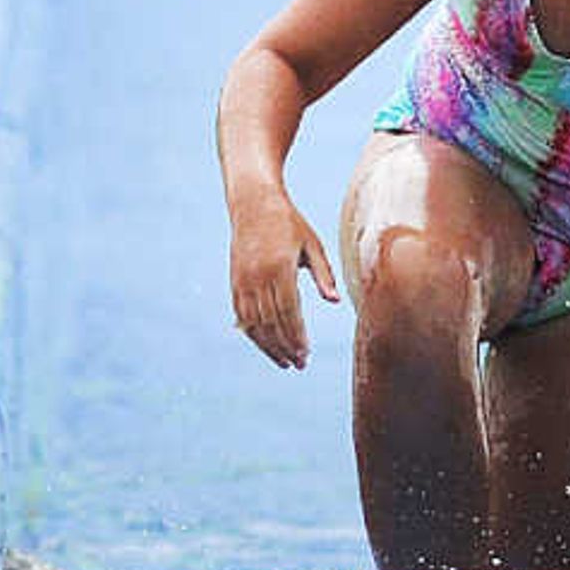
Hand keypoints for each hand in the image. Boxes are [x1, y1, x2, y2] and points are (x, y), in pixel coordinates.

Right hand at [228, 190, 340, 369]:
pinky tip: (265, 344)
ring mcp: (243, 281)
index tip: (306, 354)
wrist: (254, 204)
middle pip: (271, 322)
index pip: (289, 312)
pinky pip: (242, 315)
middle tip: (299, 364)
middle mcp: (258, 277)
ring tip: (284, 362)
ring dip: (268, 345)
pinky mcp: (235, 282)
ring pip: (254, 323)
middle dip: (285, 347)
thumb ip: (324, 274)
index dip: (297, 336)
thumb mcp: (313, 244)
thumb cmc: (290, 223)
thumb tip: (335, 301)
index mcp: (280, 268)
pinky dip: (252, 333)